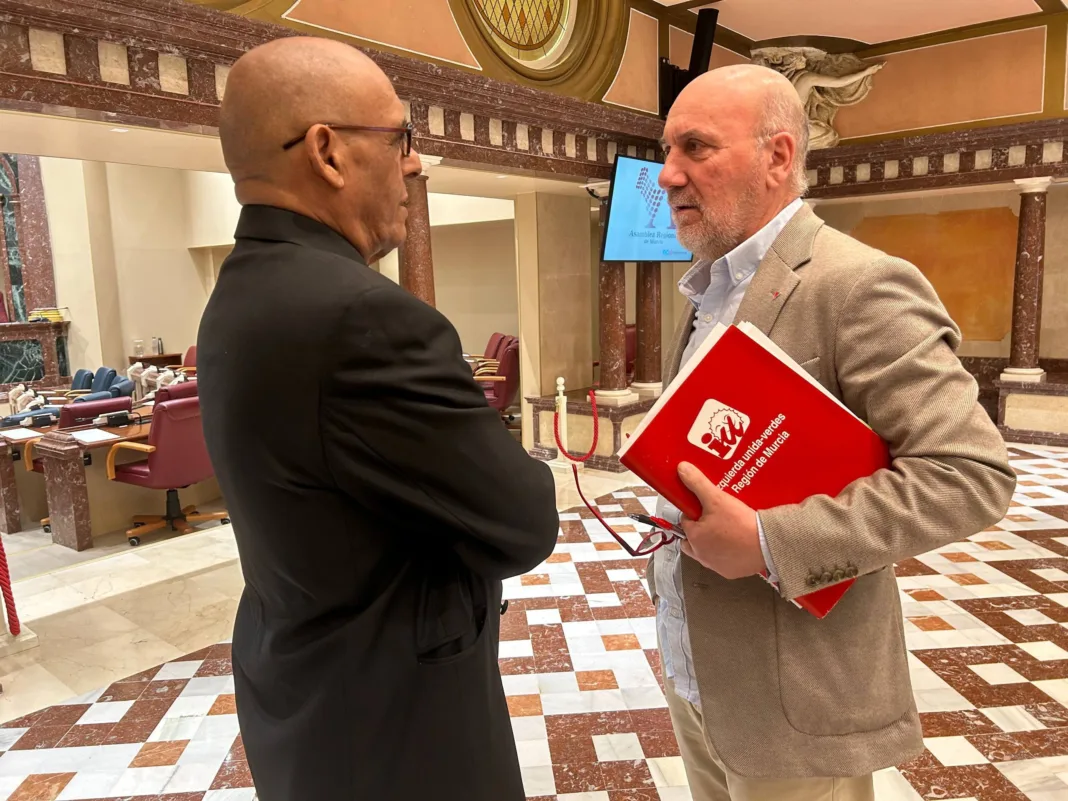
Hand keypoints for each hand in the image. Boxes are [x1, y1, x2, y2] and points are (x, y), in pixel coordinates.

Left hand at [677, 462, 765, 579]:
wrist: (767, 544)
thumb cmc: (741, 525)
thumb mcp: (716, 498)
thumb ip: (697, 483)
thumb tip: (682, 470)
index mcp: (693, 537)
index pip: (685, 521)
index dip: (694, 512)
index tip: (704, 508)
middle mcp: (700, 554)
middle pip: (692, 538)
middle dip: (699, 529)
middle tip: (713, 519)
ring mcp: (714, 565)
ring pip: (705, 552)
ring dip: (711, 542)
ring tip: (725, 529)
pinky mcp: (729, 572)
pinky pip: (722, 562)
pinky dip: (726, 554)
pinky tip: (735, 542)